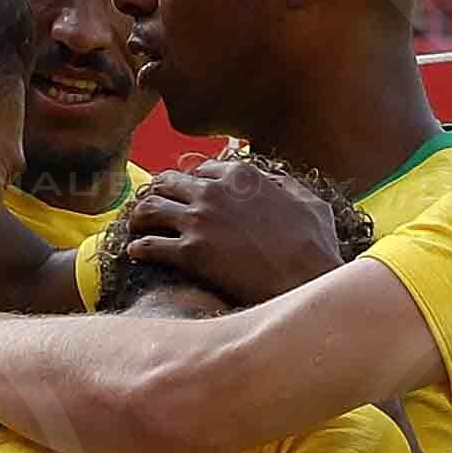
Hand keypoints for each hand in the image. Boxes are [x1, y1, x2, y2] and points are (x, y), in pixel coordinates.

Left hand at [109, 152, 350, 310]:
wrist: (307, 283)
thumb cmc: (316, 248)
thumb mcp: (311, 204)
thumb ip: (288, 186)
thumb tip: (277, 182)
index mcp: (241, 175)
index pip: (200, 168)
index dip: (189, 181)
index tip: (184, 194)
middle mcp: (213, 191)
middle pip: (165, 183)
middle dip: (156, 194)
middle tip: (150, 209)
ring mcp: (199, 221)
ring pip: (149, 209)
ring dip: (139, 218)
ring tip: (135, 229)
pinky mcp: (190, 253)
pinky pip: (149, 245)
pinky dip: (139, 248)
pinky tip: (136, 253)